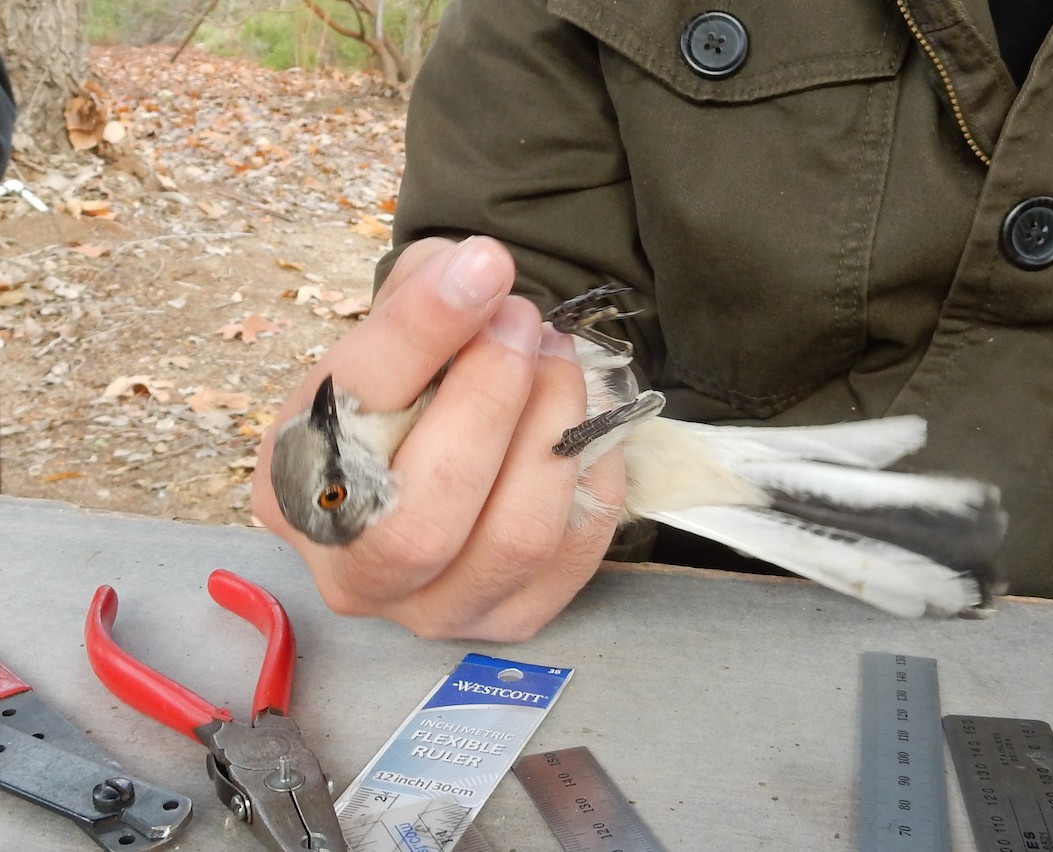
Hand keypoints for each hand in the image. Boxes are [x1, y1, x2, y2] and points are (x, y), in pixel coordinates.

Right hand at [250, 236, 624, 639]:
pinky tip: (580, 424)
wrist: (432, 456)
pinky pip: (574, 554)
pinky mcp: (511, 621)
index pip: (350, 414)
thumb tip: (480, 267)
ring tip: (557, 362)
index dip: (424, 333)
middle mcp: (351, 572)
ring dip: (554, 431)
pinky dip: (594, 474)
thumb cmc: (404, 391)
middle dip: (493, 400)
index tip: (484, 266)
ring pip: (512, 539)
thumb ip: (423, 293)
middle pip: (426, 516)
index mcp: (293, 488)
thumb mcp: (392, 329)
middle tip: (523, 323)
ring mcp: (434, 611)